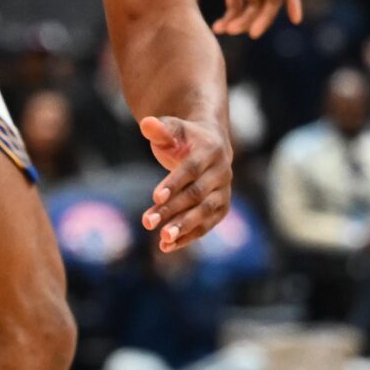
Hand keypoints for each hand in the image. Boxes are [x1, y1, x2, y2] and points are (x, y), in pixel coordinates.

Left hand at [139, 115, 231, 252]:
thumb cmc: (184, 137)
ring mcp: (224, 192)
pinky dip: (189, 237)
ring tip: (162, 239)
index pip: (191, 169)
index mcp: (211, 150)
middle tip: (148, 222)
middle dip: (173, 209)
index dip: (174, 183)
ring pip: (205, 212)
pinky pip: (207, 225)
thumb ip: (159, 128)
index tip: (155, 197)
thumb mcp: (171, 128)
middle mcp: (222, 172)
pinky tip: (167, 247)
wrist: (210, 145)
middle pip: (197, 194)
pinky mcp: (221, 208)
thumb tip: (146, 123)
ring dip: (184, 227)